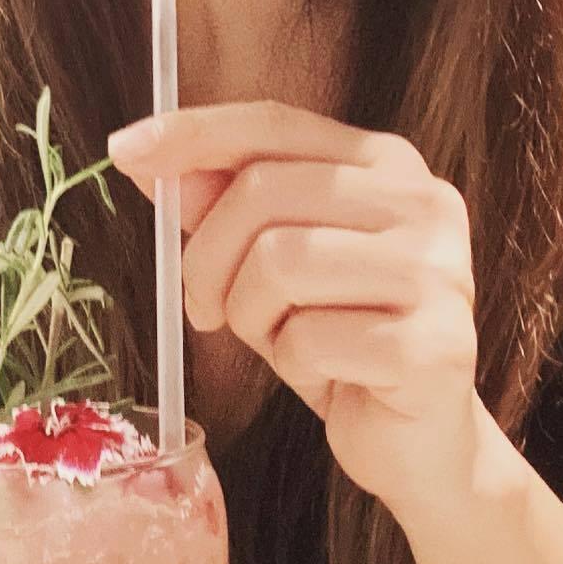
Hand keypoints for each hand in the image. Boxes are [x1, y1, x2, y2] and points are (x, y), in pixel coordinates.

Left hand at [107, 101, 481, 517]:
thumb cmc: (339, 339)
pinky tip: (324, 374)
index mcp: (387, 164)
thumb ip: (222, 203)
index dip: (193, 133)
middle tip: (203, 306)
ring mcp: (437, 271)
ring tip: (276, 338)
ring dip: (249, 314)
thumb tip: (147, 156)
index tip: (125, 150)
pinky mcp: (435, 344)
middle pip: (263, 191)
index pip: (273, 122)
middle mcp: (423, 202)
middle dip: (207, 256)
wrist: (416, 441)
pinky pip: (310, 338)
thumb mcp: (270, 262)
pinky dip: (292, 363)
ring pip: (280, 262)